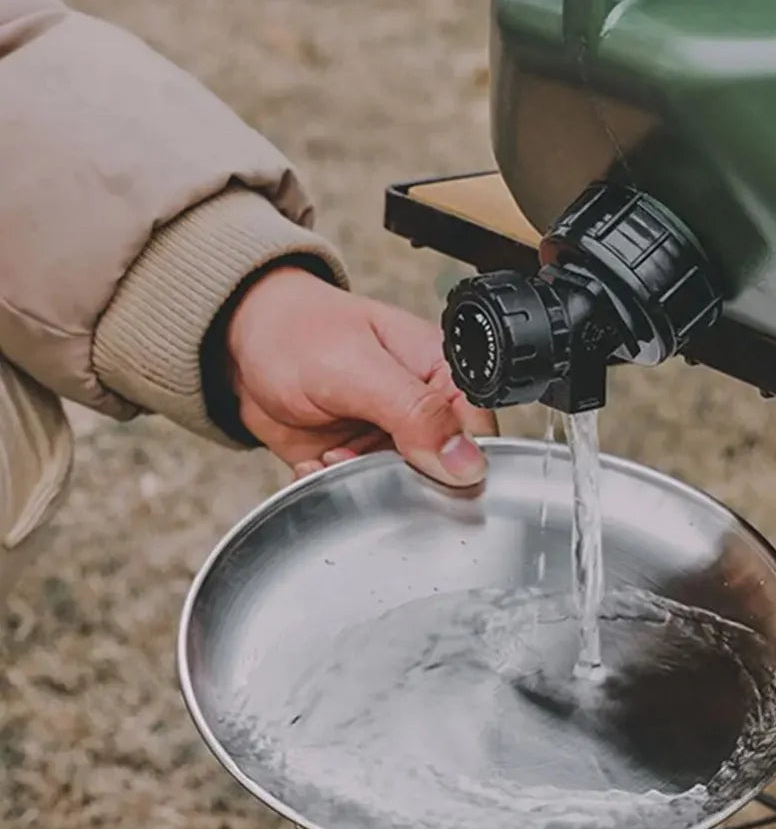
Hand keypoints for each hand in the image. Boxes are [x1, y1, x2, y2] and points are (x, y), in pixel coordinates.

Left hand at [226, 267, 497, 484]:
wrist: (240, 344)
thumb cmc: (298, 332)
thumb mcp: (358, 369)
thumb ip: (416, 413)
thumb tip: (467, 461)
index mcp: (444, 375)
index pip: (481, 435)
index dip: (460, 463)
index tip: (418, 467)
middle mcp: (427, 411)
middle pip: (448, 474)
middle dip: (402, 479)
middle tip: (360, 457)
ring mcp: (395, 440)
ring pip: (405, 492)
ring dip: (365, 485)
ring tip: (334, 455)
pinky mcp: (362, 461)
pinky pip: (366, 496)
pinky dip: (338, 489)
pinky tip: (319, 463)